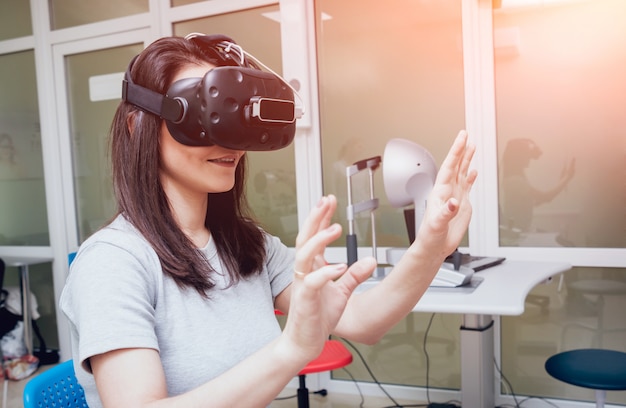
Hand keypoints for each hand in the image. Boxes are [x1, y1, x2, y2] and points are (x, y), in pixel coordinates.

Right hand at [281, 195, 374, 360]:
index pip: (314, 236)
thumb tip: (370, 260)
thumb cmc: (318, 317)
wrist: (304, 342)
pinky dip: (326, 273)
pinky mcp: (305, 300)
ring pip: (305, 255)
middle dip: (316, 218)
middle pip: (306, 238)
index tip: (329, 201)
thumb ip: (354, 275)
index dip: (321, 218)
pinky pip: (313, 282)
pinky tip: (339, 266)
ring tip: (335, 228)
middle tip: (327, 201)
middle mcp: (304, 272)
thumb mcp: (341, 292)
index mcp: (312, 268)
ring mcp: (303, 285)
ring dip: (320, 240)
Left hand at [414, 130, 476, 258]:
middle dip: (460, 149)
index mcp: (440, 192)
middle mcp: (447, 191)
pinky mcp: (461, 204)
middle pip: (455, 165)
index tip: (462, 138)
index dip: (456, 151)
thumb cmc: (430, 236)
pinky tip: (474, 170)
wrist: (434, 247)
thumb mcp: (437, 224)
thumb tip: (454, 202)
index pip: (449, 167)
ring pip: (461, 173)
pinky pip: (466, 186)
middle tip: (465, 134)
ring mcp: (455, 196)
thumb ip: (446, 212)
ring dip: (466, 159)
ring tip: (471, 146)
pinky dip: (471, 177)